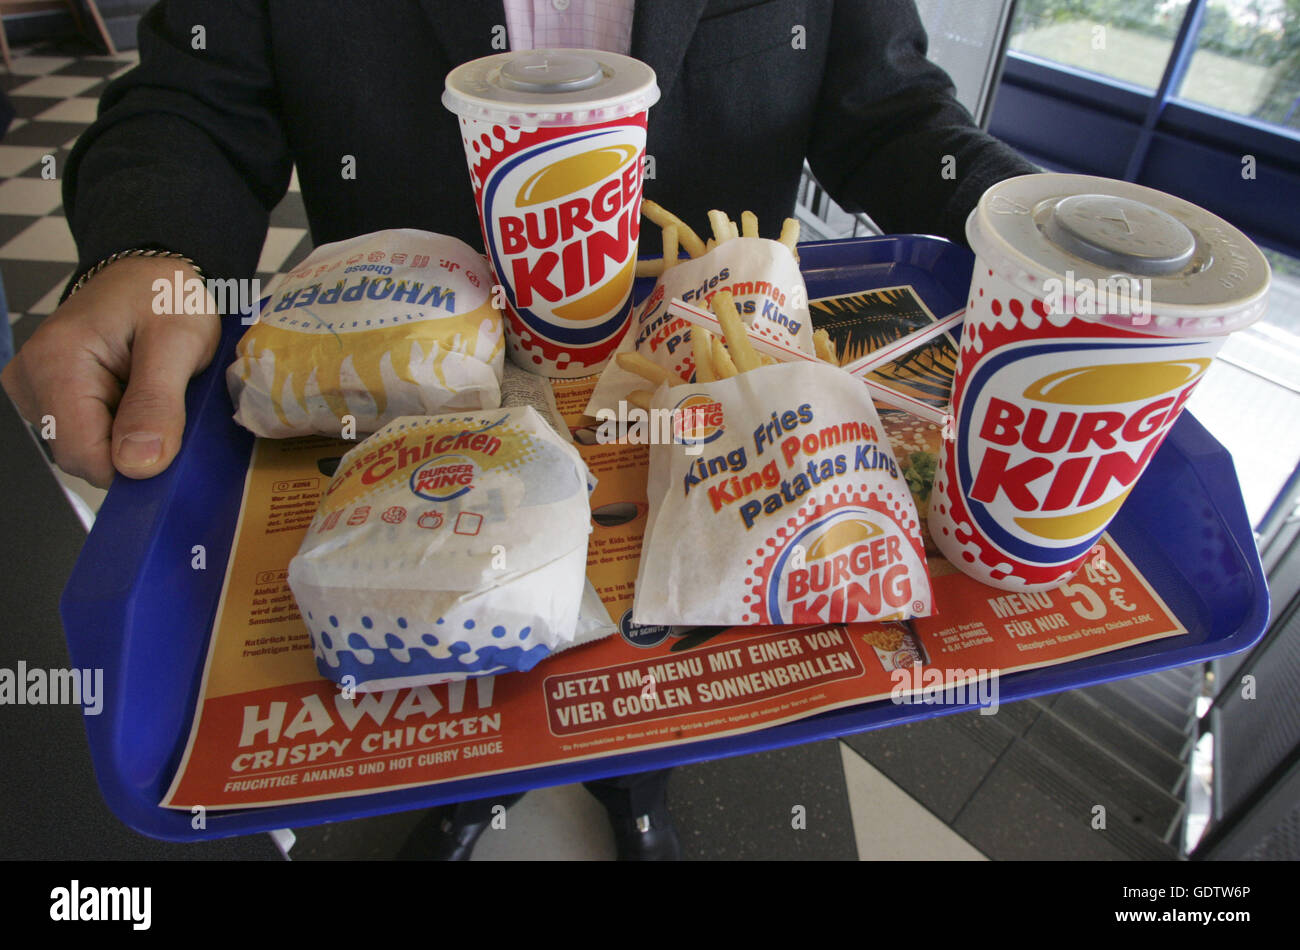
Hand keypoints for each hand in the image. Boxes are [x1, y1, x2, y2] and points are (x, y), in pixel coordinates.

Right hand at [2, 257, 221, 487]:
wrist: (147, 275)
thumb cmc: (163, 296)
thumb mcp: (177, 342)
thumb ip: (157, 404)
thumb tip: (138, 465)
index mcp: (55, 363)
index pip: (83, 455)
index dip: (133, 465)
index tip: (173, 443)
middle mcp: (30, 381)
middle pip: (84, 456)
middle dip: (134, 445)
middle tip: (168, 403)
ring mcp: (34, 392)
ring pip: (88, 449)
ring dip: (129, 434)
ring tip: (151, 392)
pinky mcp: (47, 399)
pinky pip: (87, 435)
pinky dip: (120, 426)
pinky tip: (135, 396)